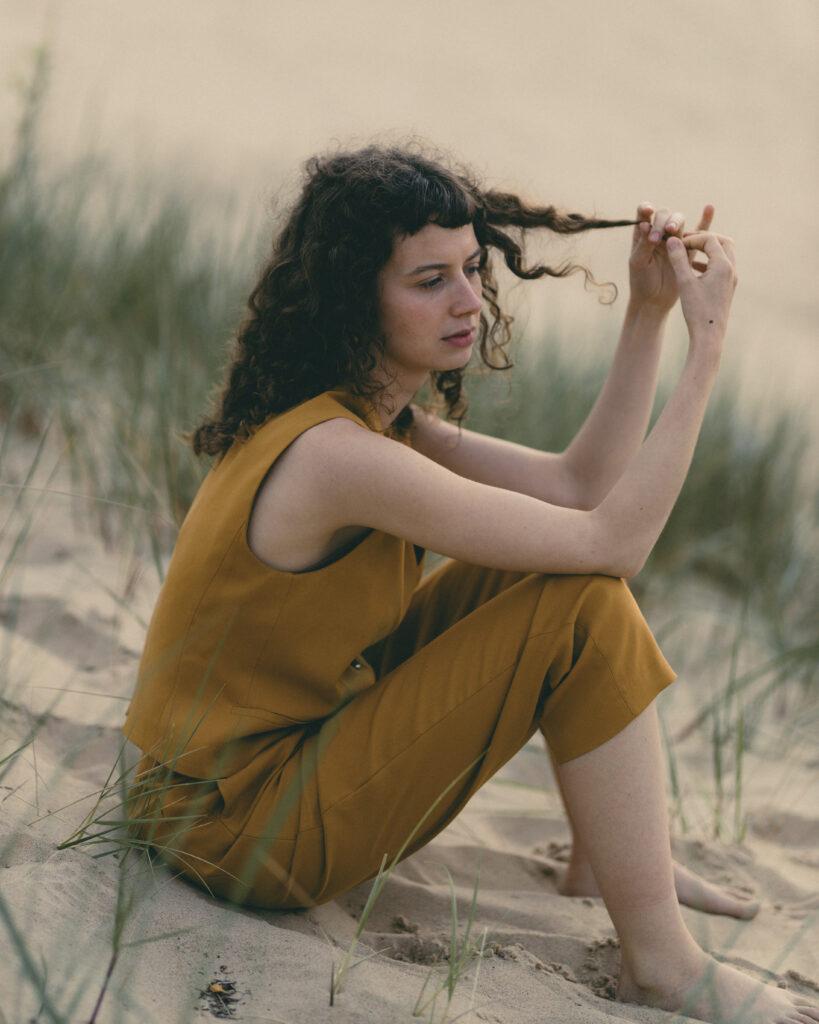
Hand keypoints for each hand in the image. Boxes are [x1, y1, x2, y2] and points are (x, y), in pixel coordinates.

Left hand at [628, 201, 714, 312]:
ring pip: (679, 222)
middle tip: (662, 233)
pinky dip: (705, 220)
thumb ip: (643, 244)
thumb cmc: (641, 282)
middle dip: (664, 220)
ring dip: (677, 222)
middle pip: (665, 215)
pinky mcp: (687, 250)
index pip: (643, 214)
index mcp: (642, 235)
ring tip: (672, 230)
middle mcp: (658, 234)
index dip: (646, 209)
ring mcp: (674, 241)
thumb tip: (645, 223)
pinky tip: (709, 208)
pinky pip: (698, 232)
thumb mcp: (638, 263)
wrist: (654, 301)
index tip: (648, 211)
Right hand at [665, 230, 737, 349]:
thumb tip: (673, 240)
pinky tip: (692, 269)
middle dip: (705, 238)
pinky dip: (708, 262)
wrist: (709, 335)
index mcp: (723, 265)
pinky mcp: (727, 287)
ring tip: (688, 252)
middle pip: (723, 241)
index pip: (710, 239)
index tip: (678, 245)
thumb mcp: (684, 282)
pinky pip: (721, 266)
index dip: (693, 238)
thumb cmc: (696, 310)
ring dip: (707, 249)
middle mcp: (731, 269)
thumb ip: (679, 259)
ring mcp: (731, 279)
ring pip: (724, 253)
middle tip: (687, 242)